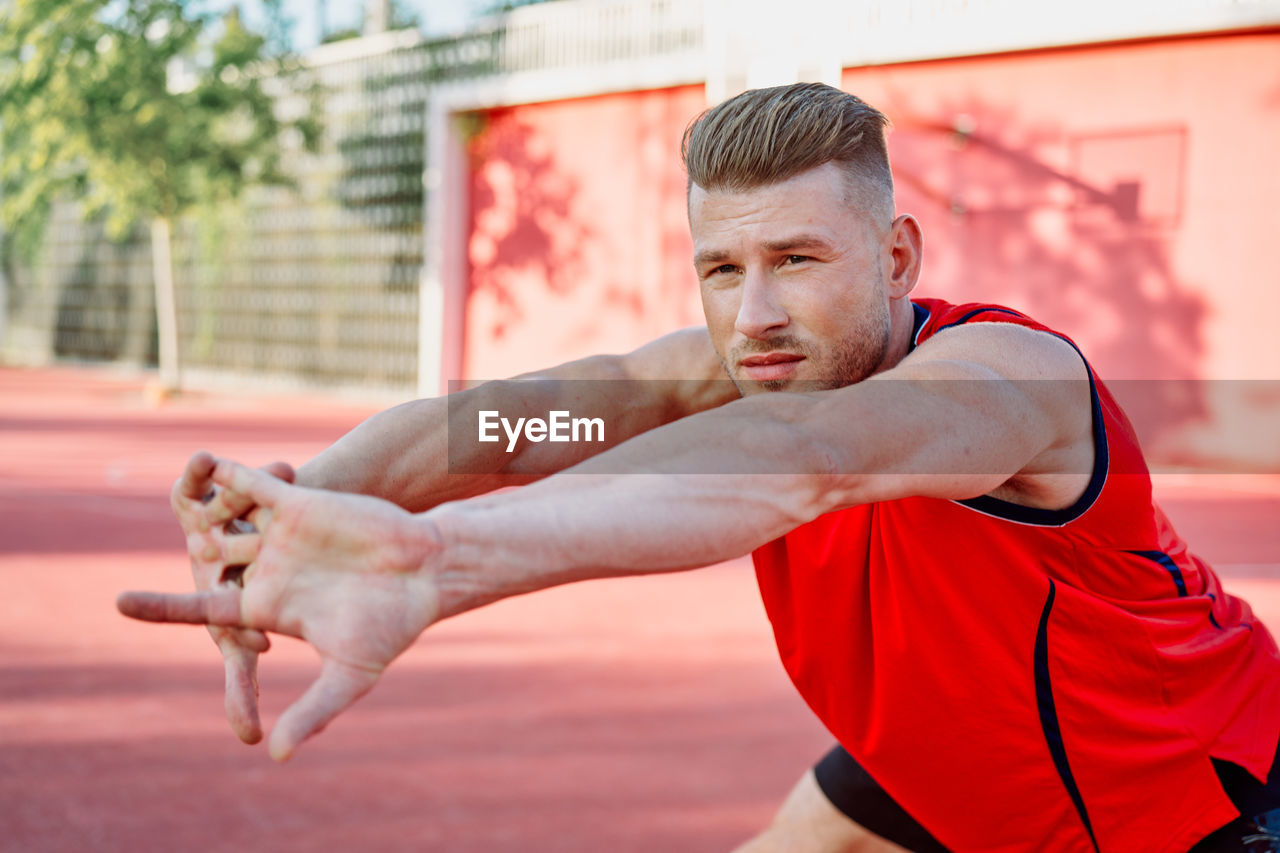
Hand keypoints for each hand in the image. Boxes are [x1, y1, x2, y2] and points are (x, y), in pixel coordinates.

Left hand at [127, 457, 442, 760]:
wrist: (428, 572)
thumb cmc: (392, 624)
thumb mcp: (350, 674)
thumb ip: (313, 712)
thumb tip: (278, 758)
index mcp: (267, 607)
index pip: (203, 606)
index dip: (162, 605)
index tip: (120, 603)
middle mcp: (268, 568)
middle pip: (212, 560)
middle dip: (204, 554)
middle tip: (206, 549)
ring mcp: (281, 534)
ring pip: (224, 521)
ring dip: (211, 516)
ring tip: (206, 515)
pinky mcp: (298, 503)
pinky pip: (252, 485)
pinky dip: (226, 474)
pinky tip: (205, 463)